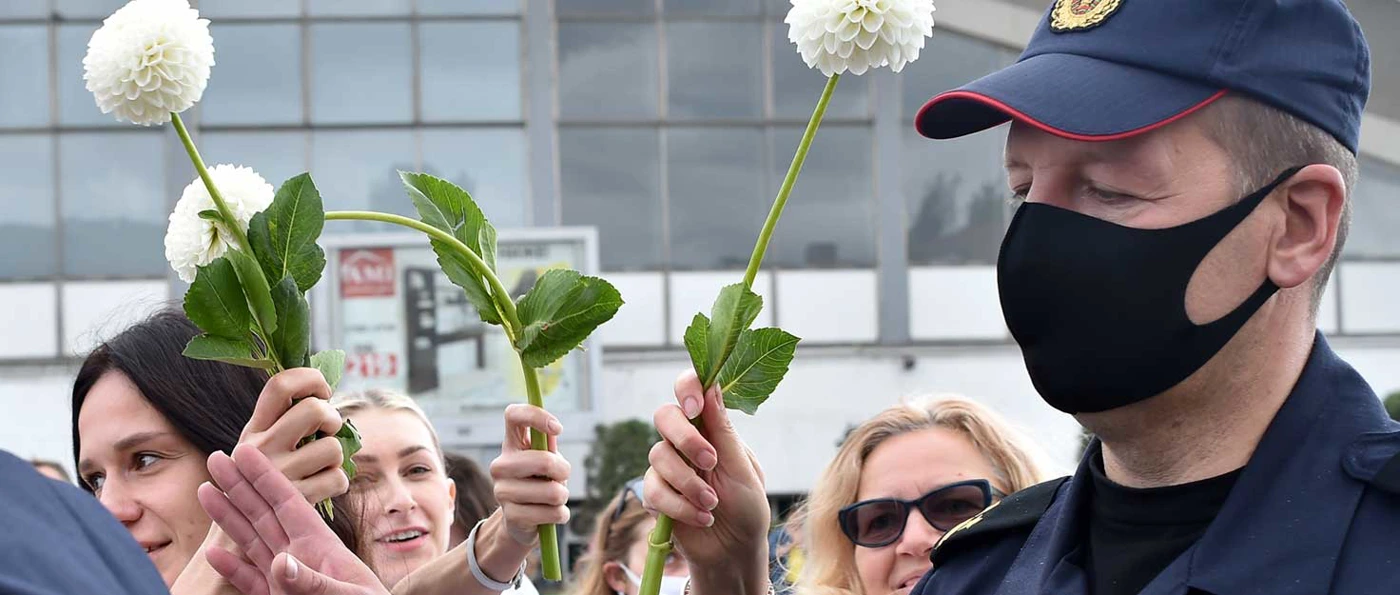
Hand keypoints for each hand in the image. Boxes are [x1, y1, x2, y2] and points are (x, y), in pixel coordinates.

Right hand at [198, 444, 386, 594]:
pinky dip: (231, 569)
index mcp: (319, 545)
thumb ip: (313, 581)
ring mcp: (286, 579)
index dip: (267, 475)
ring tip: (206, 492)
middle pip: (263, 513)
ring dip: (228, 518)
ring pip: (251, 542)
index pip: (287, 502)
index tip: (246, 449)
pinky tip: (213, 555)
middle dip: (240, 485)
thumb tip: (281, 562)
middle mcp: (299, 556)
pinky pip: (249, 582)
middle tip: (216, 457)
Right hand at [239, 368, 348, 503]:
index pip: (281, 384)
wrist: (239, 535)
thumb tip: (324, 392)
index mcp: (253, 429)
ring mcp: (277, 475)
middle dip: (332, 418)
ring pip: (333, 447)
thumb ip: (283, 421)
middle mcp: (260, 448)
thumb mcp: (259, 447)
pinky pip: (337, 478)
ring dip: (336, 456)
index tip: (322, 392)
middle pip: (315, 410)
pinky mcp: (293, 501)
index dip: (311, 379)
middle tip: (326, 432)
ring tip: (321, 466)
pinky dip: (337, 482)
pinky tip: (321, 487)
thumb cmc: (259, 482)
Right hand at [488, 404, 570, 546]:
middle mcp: (501, 465)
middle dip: (563, 471)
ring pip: (553, 491)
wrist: (521, 521)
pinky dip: (560, 514)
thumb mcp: (546, 461)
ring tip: (553, 499)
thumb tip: (552, 431)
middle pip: (544, 461)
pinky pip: (553, 513)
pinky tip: (548, 514)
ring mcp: (502, 491)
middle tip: (561, 477)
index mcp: (511, 445)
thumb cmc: (539, 483)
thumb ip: (549, 445)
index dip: (536, 416)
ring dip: (562, 496)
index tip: (558, 428)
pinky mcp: (511, 516)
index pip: (513, 415)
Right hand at [644, 370, 769, 590]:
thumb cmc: (746, 507)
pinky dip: (680, 506)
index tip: (696, 404)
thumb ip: (723, 431)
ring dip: (688, 483)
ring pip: (657, 456)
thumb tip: (713, 386)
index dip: (687, 387)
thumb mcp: (743, 468)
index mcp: (711, 428)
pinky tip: (702, 518)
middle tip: (710, 461)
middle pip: (664, 416)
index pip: (690, 391)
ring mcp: (668, 468)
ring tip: (712, 504)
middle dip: (685, 438)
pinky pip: (652, 490)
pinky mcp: (656, 494)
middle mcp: (685, 442)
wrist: (734, 551)